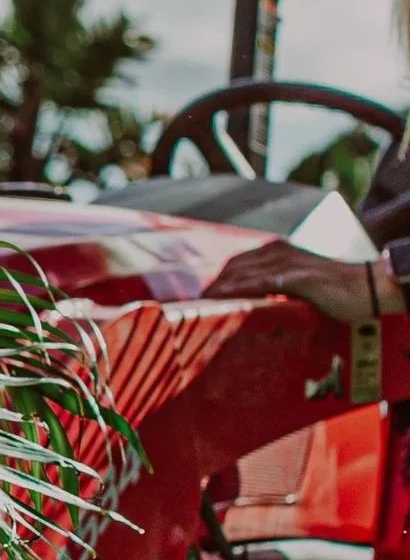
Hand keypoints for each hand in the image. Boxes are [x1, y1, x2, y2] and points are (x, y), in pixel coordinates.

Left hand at [205, 241, 403, 321]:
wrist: (367, 288)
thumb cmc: (335, 290)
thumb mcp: (299, 285)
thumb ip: (276, 290)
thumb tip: (253, 307)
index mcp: (277, 251)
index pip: (236, 264)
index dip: (216, 281)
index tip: (199, 299)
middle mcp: (278, 252)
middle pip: (233, 268)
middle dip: (211, 287)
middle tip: (191, 308)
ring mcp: (288, 263)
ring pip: (242, 275)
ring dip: (219, 290)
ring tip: (198, 308)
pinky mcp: (298, 278)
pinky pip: (262, 284)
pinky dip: (240, 292)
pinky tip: (224, 302)